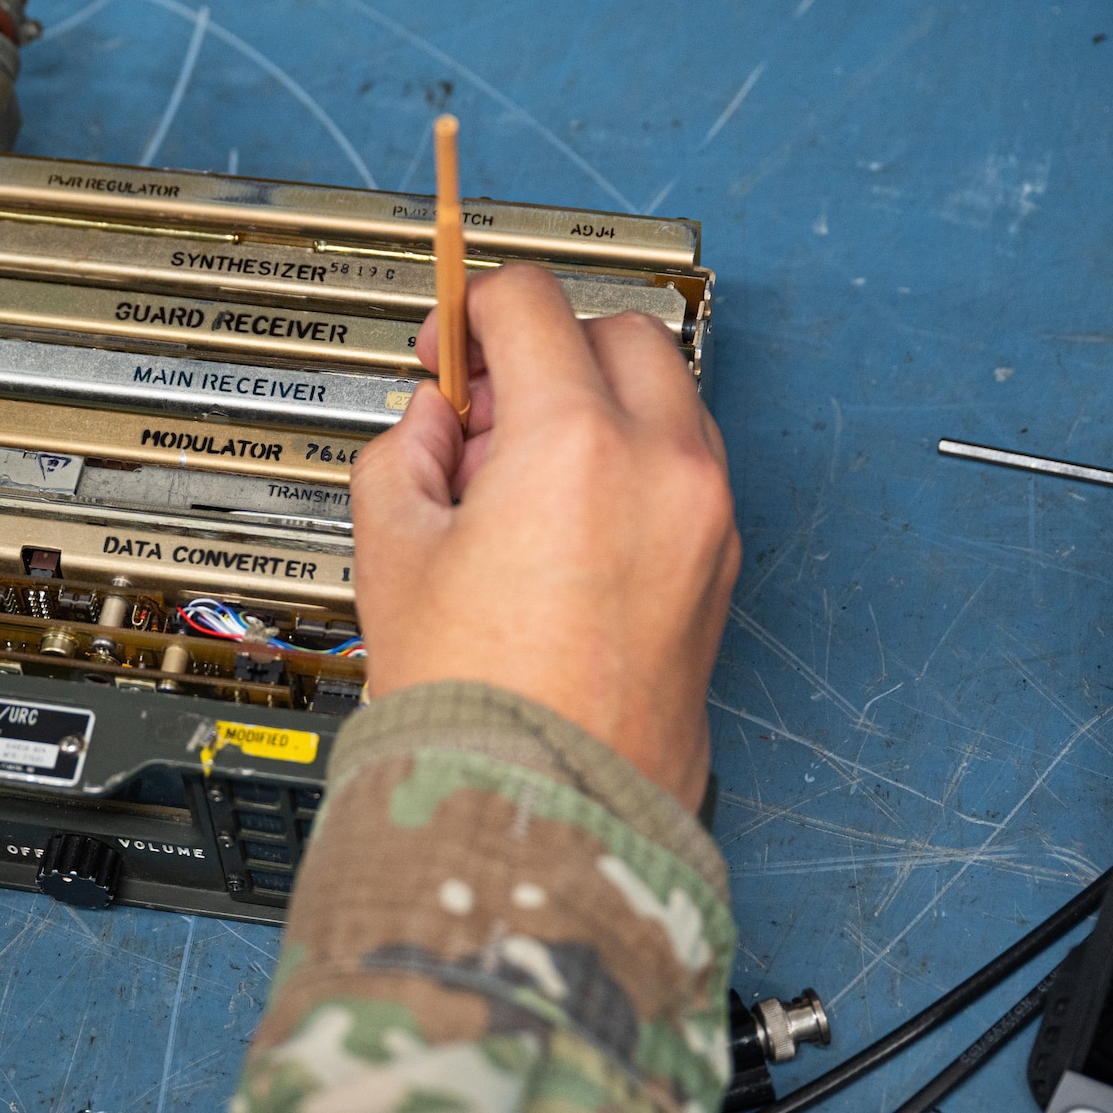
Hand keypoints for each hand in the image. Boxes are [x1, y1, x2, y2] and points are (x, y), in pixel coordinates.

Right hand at [349, 264, 738, 805]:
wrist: (544, 807)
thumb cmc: (477, 702)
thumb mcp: (391, 550)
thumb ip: (403, 451)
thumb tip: (433, 420)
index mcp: (573, 444)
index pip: (529, 304)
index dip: (469, 310)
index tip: (447, 344)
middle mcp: (660, 467)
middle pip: (616, 329)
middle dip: (546, 344)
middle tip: (484, 402)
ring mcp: (704, 517)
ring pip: (665, 392)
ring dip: (597, 397)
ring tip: (522, 472)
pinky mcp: (720, 565)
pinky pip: (684, 465)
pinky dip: (633, 457)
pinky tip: (565, 518)